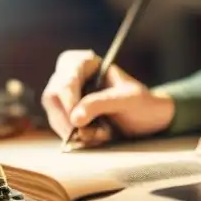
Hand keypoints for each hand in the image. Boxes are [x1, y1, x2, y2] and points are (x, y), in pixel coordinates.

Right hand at [41, 49, 174, 146]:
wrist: (149, 120)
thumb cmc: (142, 103)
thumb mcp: (127, 100)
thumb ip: (101, 103)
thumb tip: (75, 117)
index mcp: (87, 62)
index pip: (66, 76)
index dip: (68, 98)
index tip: (77, 119)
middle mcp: (72, 76)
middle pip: (52, 96)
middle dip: (68, 119)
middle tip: (86, 134)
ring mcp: (68, 96)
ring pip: (54, 115)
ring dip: (73, 131)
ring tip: (101, 134)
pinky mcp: (68, 115)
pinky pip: (61, 128)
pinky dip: (75, 137)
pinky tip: (96, 137)